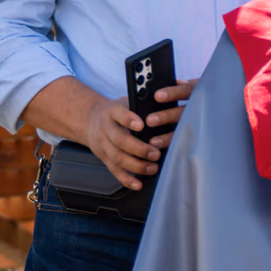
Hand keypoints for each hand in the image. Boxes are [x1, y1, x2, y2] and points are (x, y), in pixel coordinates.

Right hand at [77, 80, 194, 189]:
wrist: (93, 119)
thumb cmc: (120, 111)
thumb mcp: (128, 101)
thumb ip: (146, 102)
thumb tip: (177, 87)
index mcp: (112, 111)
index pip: (118, 113)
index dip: (129, 119)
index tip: (142, 124)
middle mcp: (105, 128)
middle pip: (119, 140)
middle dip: (138, 148)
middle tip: (155, 152)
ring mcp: (103, 144)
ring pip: (116, 157)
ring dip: (135, 165)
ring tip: (153, 167)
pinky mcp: (104, 158)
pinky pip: (113, 170)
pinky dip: (126, 179)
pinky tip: (138, 183)